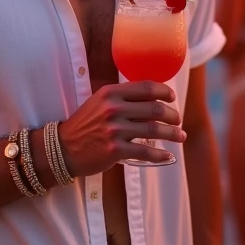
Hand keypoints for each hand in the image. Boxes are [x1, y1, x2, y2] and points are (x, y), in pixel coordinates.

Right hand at [58, 81, 185, 176]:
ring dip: (172, 134)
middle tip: (178, 120)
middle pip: (154, 108)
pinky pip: (145, 152)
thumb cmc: (85, 124)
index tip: (172, 97)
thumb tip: (153, 100)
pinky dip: (160, 155)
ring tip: (180, 136)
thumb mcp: (100, 103)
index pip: (145, 88)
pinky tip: (167, 156)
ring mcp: (114, 130)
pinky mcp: (115, 150)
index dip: (164, 92)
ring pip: (154, 130)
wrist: (63, 148)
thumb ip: (123, 98)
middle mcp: (113, 109)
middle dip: (172, 114)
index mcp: (110, 93)